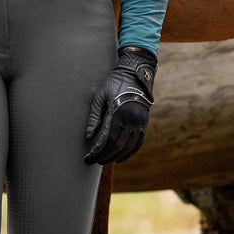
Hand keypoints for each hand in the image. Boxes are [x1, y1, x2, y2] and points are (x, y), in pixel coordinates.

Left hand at [84, 47, 156, 165]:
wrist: (135, 72)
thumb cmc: (114, 83)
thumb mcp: (100, 96)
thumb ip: (94, 117)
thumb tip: (88, 136)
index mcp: (119, 112)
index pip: (108, 139)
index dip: (98, 151)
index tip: (89, 158)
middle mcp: (132, 119)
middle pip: (119, 146)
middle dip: (106, 156)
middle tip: (96, 161)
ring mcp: (140, 121)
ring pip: (130, 146)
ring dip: (118, 156)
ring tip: (107, 160)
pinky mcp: (145, 122)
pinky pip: (139, 142)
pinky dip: (130, 152)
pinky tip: (122, 156)